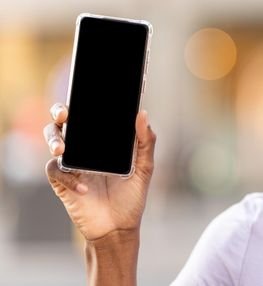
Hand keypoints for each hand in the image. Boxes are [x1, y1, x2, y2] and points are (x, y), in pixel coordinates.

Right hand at [43, 103, 155, 240]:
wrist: (119, 228)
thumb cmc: (131, 198)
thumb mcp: (145, 169)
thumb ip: (146, 142)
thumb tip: (143, 114)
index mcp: (102, 143)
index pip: (88, 117)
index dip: (82, 104)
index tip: (85, 97)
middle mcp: (85, 150)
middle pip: (63, 123)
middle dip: (59, 113)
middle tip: (64, 115)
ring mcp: (73, 165)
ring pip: (54, 142)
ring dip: (54, 140)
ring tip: (62, 148)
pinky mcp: (63, 183)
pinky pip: (56, 171)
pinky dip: (69, 178)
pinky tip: (85, 187)